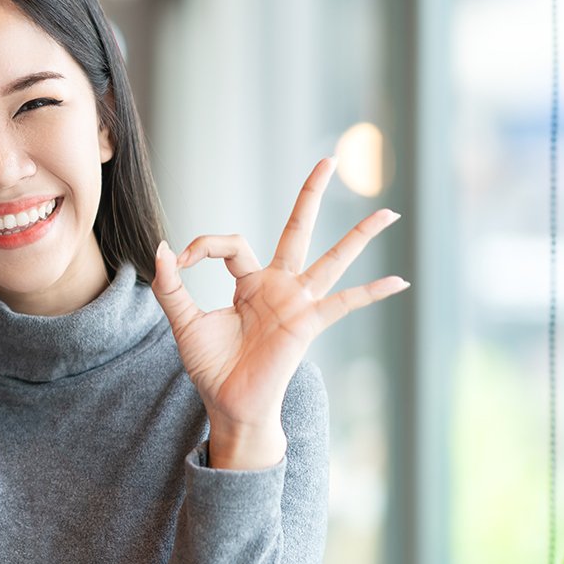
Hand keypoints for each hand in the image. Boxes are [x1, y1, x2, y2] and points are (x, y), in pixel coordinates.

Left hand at [150, 158, 409, 469]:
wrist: (228, 403)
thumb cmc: (211, 366)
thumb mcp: (184, 322)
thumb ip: (172, 287)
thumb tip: (163, 248)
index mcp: (249, 282)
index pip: (232, 243)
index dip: (204, 245)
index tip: (181, 260)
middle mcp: (278, 286)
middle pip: (298, 229)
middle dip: (312, 194)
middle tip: (329, 160)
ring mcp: (297, 303)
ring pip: (331, 259)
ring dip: (359, 236)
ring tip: (389, 213)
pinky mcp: (308, 324)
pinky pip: (344, 304)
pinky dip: (372, 293)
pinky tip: (401, 282)